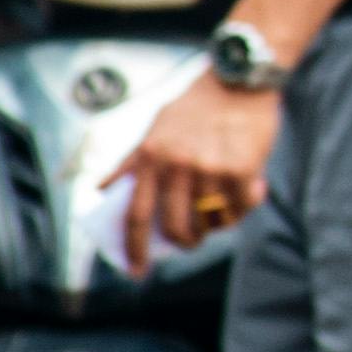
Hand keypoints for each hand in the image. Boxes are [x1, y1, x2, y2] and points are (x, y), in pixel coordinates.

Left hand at [119, 76, 281, 273]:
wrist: (237, 80)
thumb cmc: (195, 105)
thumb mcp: (154, 128)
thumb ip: (131, 161)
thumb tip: (102, 189)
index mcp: (151, 158)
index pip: (136, 215)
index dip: (134, 249)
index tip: (135, 272)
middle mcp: (177, 166)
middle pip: (176, 228)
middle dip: (184, 243)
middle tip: (192, 240)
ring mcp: (210, 170)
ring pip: (212, 221)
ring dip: (218, 223)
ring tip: (223, 209)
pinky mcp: (242, 170)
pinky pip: (242, 207)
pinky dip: (245, 205)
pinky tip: (249, 190)